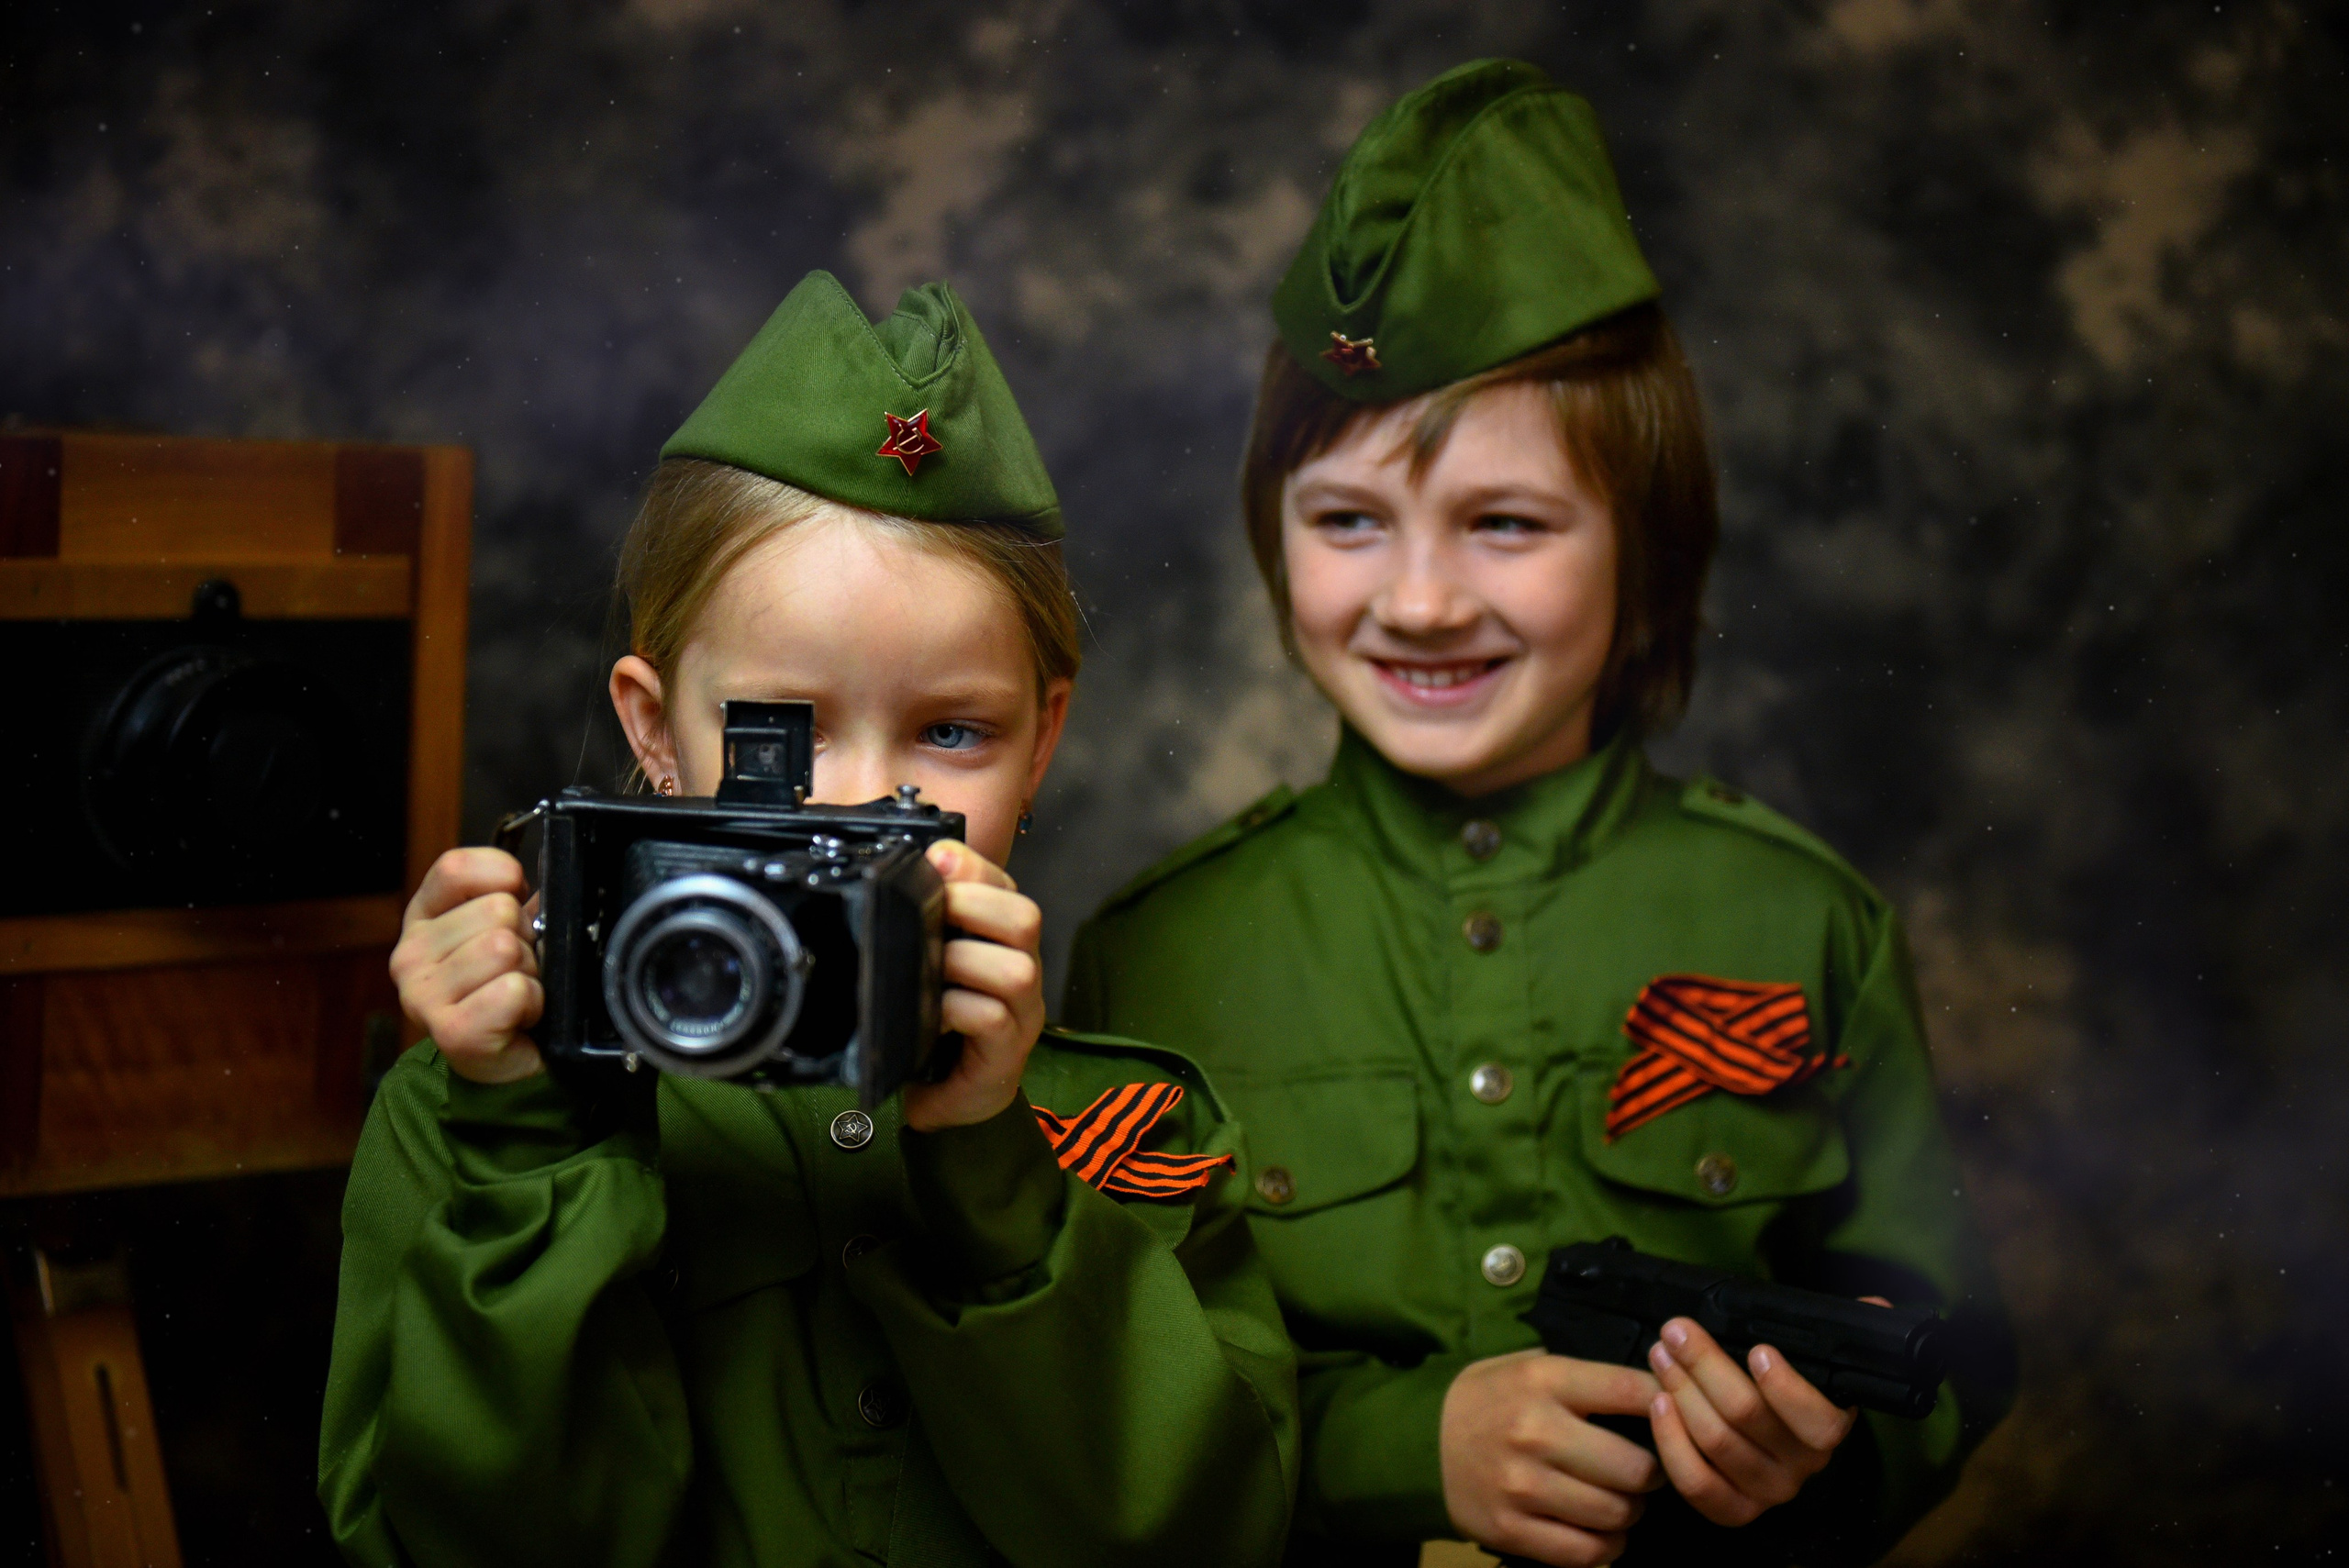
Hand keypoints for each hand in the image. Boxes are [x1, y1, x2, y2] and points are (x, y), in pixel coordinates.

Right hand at [389, 848, 544, 1085]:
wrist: (503, 1064)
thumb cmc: (504, 991)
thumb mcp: (502, 931)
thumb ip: (512, 898)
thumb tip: (549, 879)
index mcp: (423, 919)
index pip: (457, 867)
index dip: (502, 877)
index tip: (513, 906)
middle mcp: (411, 954)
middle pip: (497, 909)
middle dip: (525, 939)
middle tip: (515, 970)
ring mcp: (423, 995)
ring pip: (506, 948)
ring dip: (529, 973)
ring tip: (515, 995)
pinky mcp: (451, 1031)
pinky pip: (514, 989)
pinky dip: (531, 1002)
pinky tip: (518, 1017)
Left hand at [901, 840, 1045, 1131]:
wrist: (949, 1098)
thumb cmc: (939, 1025)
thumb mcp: (928, 964)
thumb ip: (923, 921)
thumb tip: (904, 871)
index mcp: (1001, 941)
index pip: (1005, 886)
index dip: (974, 867)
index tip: (937, 863)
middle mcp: (1022, 969)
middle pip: (1025, 918)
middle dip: (973, 905)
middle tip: (934, 915)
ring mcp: (1021, 1013)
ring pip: (1017, 969)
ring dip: (965, 961)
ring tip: (933, 969)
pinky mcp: (1006, 1053)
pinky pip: (994, 1020)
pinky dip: (959, 1009)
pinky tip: (935, 1013)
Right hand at [1441, 1349, 1663, 1566]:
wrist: (1420, 1442)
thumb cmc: (1488, 1400)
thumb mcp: (1529, 1367)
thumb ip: (1586, 1378)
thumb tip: (1659, 1391)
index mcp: (1544, 1381)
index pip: (1631, 1392)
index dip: (1668, 1406)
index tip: (1675, 1415)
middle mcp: (1535, 1432)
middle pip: (1635, 1467)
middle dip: (1653, 1473)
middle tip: (1647, 1471)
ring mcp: (1522, 1486)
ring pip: (1615, 1513)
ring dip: (1631, 1512)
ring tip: (1623, 1501)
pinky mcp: (1512, 1531)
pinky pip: (1585, 1552)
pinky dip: (1606, 1546)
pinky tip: (1603, 1531)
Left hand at [1644, 1305, 1880, 1525]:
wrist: (1753, 1426)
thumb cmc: (1778, 1382)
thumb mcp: (1808, 1353)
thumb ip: (1837, 1327)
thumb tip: (1875, 1302)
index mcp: (1829, 1425)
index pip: (1817, 1419)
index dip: (1786, 1387)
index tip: (1757, 1350)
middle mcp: (1804, 1464)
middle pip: (1749, 1416)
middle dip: (1706, 1366)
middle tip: (1677, 1332)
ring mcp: (1768, 1491)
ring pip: (1718, 1442)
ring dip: (1682, 1392)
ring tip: (1661, 1354)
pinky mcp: (1734, 1509)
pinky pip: (1698, 1482)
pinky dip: (1672, 1442)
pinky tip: (1658, 1404)